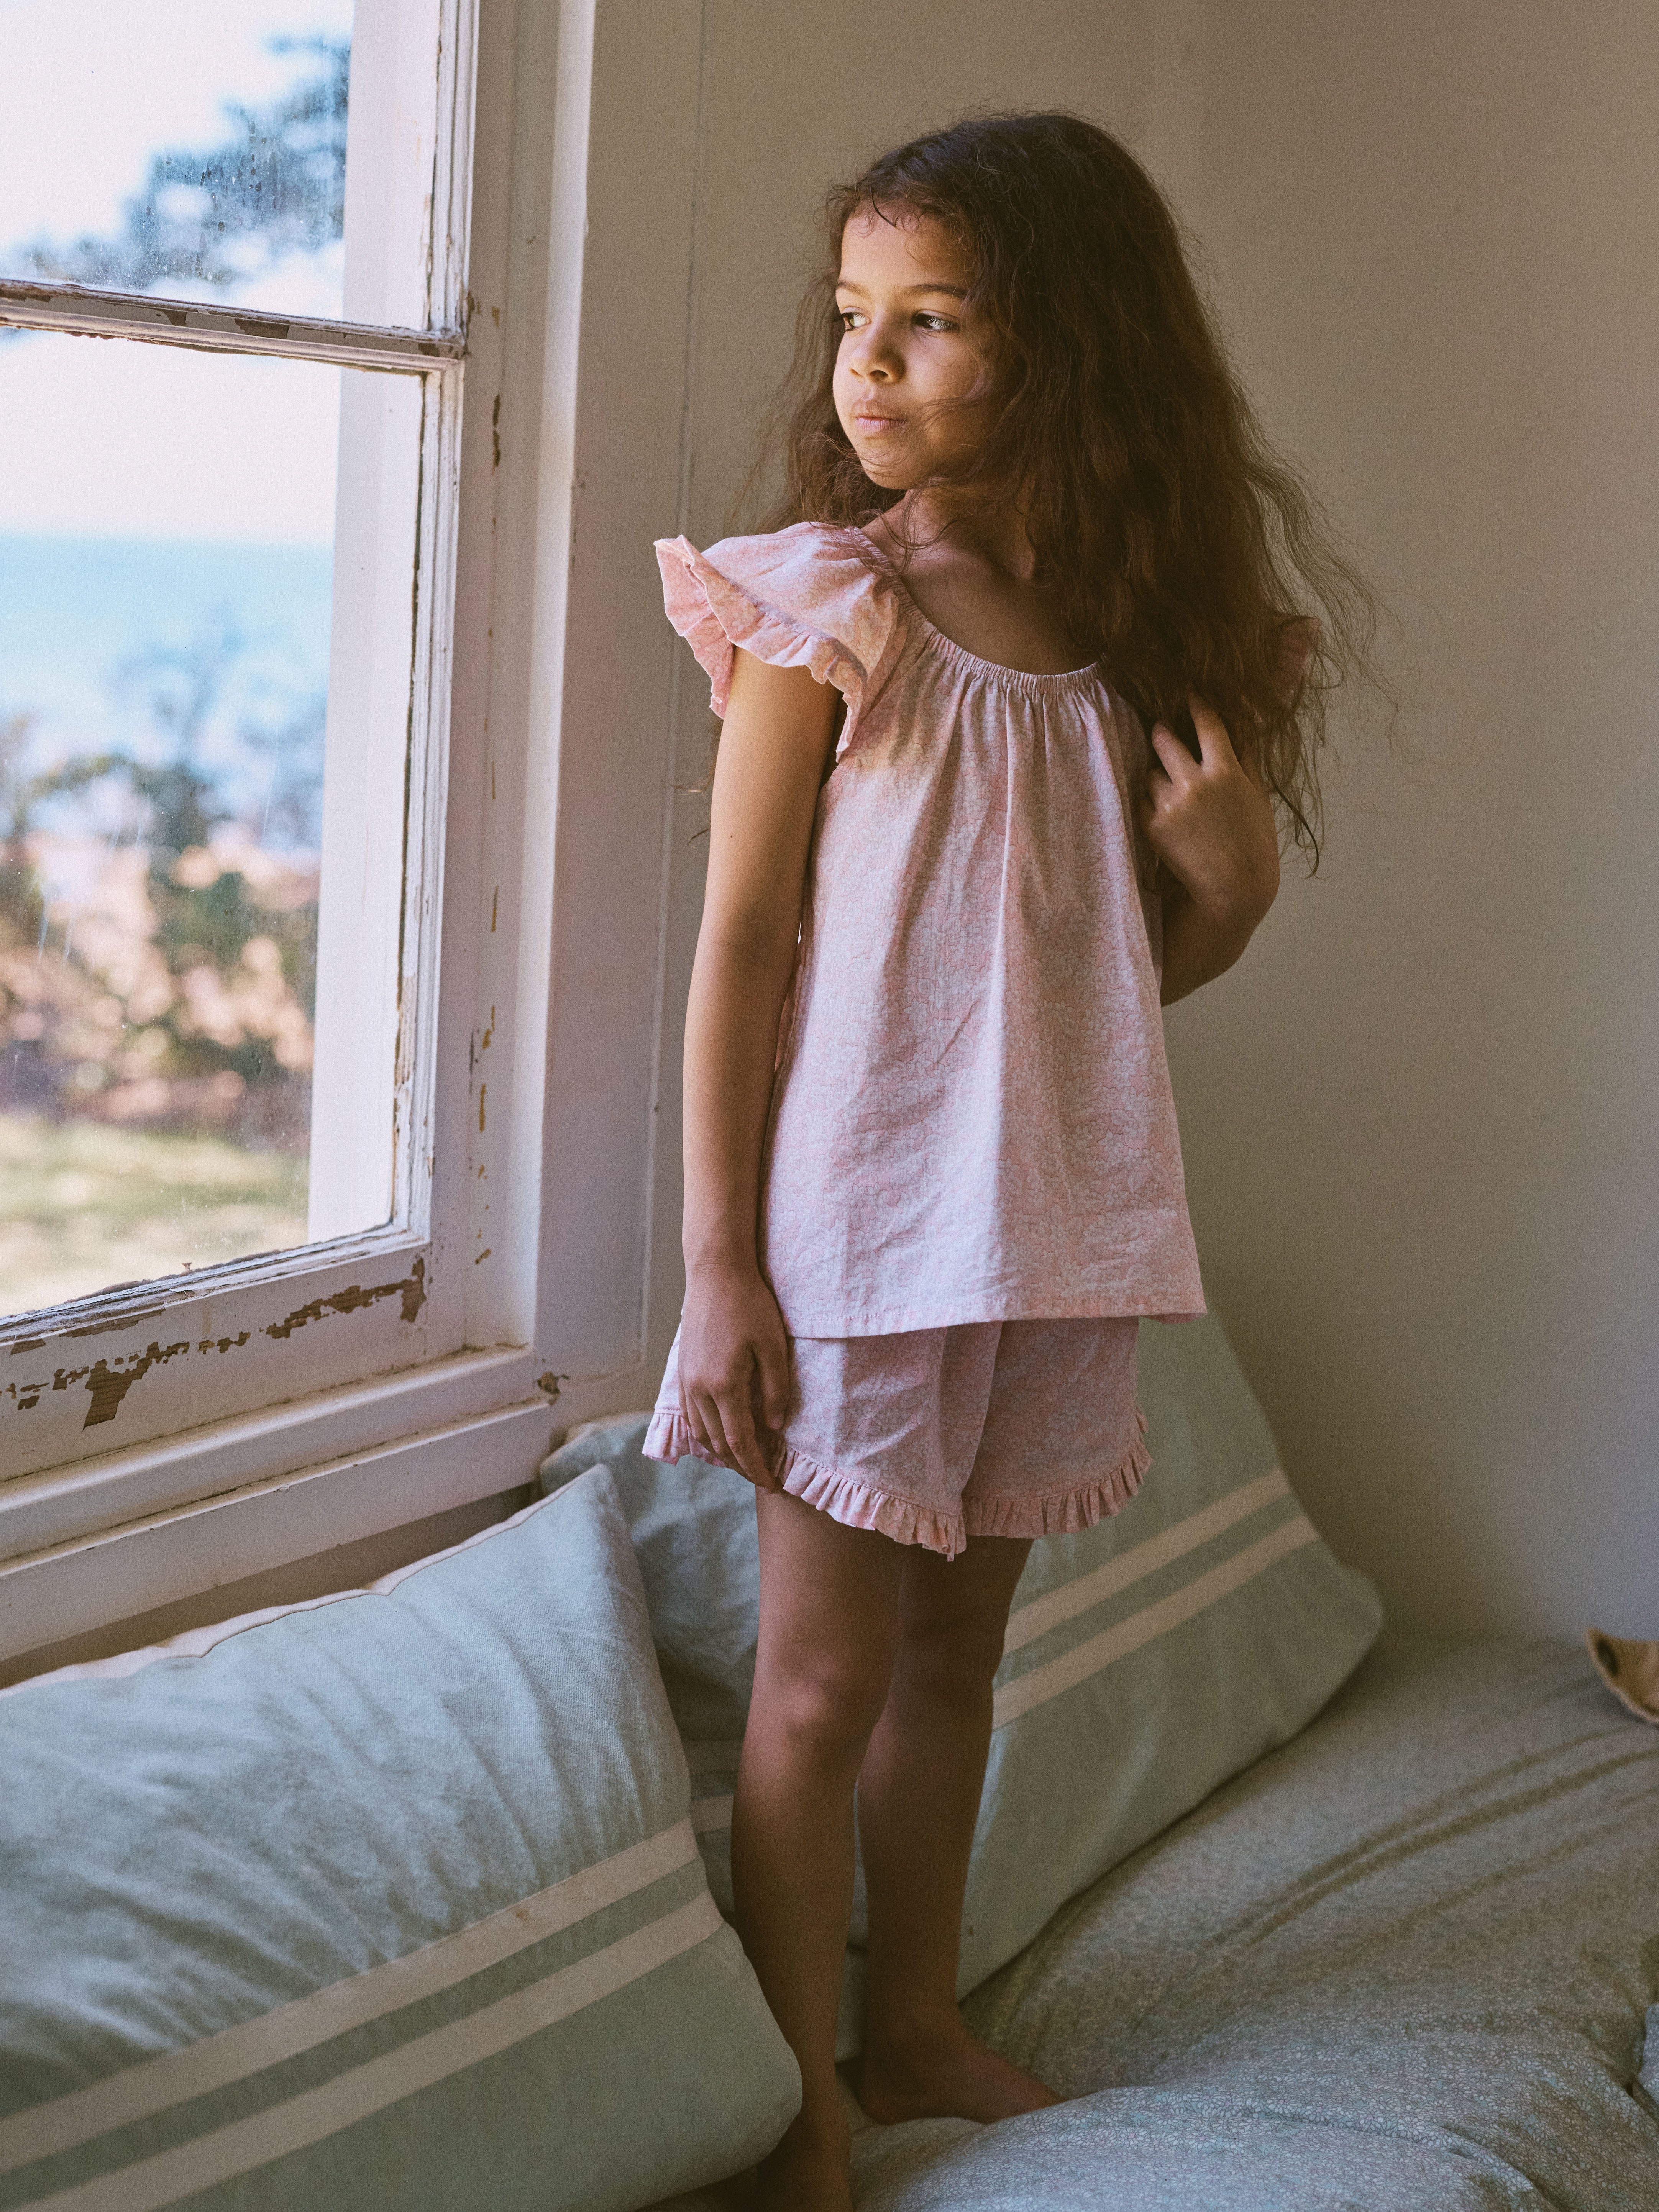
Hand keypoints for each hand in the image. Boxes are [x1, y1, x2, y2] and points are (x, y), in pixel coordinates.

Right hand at [678, 1261, 791, 1490]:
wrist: (715, 1274)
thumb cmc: (750, 1305)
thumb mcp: (774, 1346)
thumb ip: (776, 1390)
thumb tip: (775, 1428)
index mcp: (724, 1386)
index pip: (741, 1443)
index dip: (757, 1468)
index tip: (773, 1484)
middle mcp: (699, 1390)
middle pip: (719, 1445)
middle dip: (742, 1467)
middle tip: (764, 1479)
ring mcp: (687, 1381)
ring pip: (701, 1433)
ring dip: (722, 1453)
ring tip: (746, 1461)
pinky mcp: (683, 1372)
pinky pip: (690, 1416)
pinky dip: (704, 1434)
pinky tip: (719, 1436)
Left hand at [1140, 693, 1279, 929]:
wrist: (1233, 888)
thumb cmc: (1252, 841)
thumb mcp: (1257, 794)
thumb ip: (1245, 755)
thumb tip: (1240, 721)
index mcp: (1225, 771)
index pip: (1206, 722)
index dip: (1196, 702)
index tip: (1188, 690)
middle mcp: (1194, 783)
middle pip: (1164, 737)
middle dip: (1163, 732)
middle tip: (1165, 732)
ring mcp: (1170, 804)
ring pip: (1151, 770)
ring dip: (1159, 773)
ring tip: (1176, 790)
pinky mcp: (1152, 826)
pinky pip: (1143, 798)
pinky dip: (1152, 800)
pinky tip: (1169, 813)